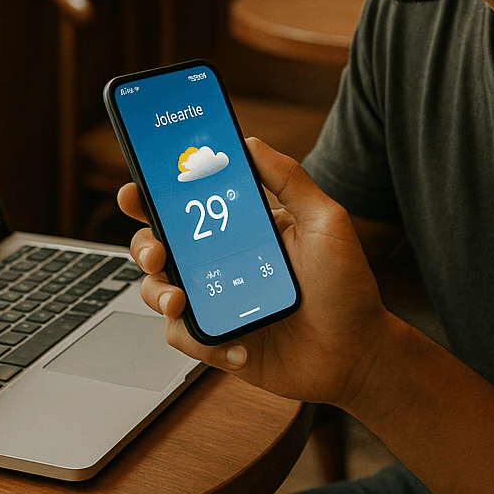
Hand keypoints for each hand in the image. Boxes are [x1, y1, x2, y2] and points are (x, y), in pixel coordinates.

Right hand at [119, 137, 399, 407]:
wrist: (359, 353)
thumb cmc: (347, 286)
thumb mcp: (325, 223)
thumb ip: (290, 179)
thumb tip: (249, 141)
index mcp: (239, 228)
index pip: (184, 205)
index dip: (151, 196)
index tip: (135, 191)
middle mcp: (219, 262)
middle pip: (156, 245)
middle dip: (142, 245)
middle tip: (158, 252)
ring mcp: (216, 302)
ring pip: (157, 291)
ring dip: (157, 294)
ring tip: (181, 302)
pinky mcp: (218, 341)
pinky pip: (185, 338)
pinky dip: (202, 342)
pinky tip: (239, 347)